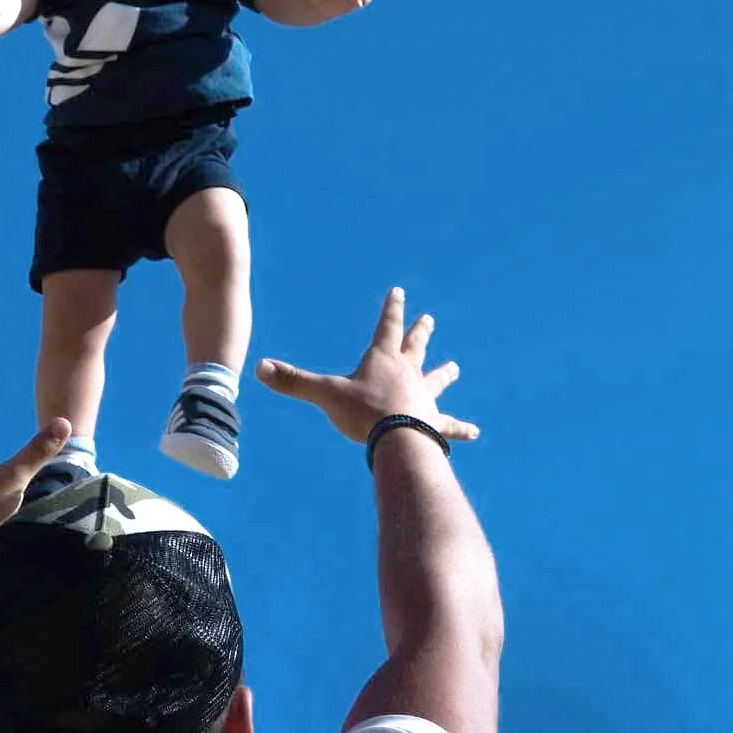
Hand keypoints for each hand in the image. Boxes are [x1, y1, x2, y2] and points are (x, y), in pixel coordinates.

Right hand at [256, 288, 477, 446]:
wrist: (399, 440)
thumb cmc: (363, 414)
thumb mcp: (325, 395)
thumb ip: (293, 382)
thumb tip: (258, 367)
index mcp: (382, 360)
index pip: (387, 326)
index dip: (392, 308)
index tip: (399, 291)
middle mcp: (407, 374)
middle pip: (415, 347)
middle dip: (420, 332)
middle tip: (429, 320)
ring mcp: (423, 397)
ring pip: (436, 381)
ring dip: (445, 373)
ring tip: (456, 367)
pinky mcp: (434, 422)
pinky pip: (449, 424)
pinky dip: (460, 428)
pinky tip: (474, 431)